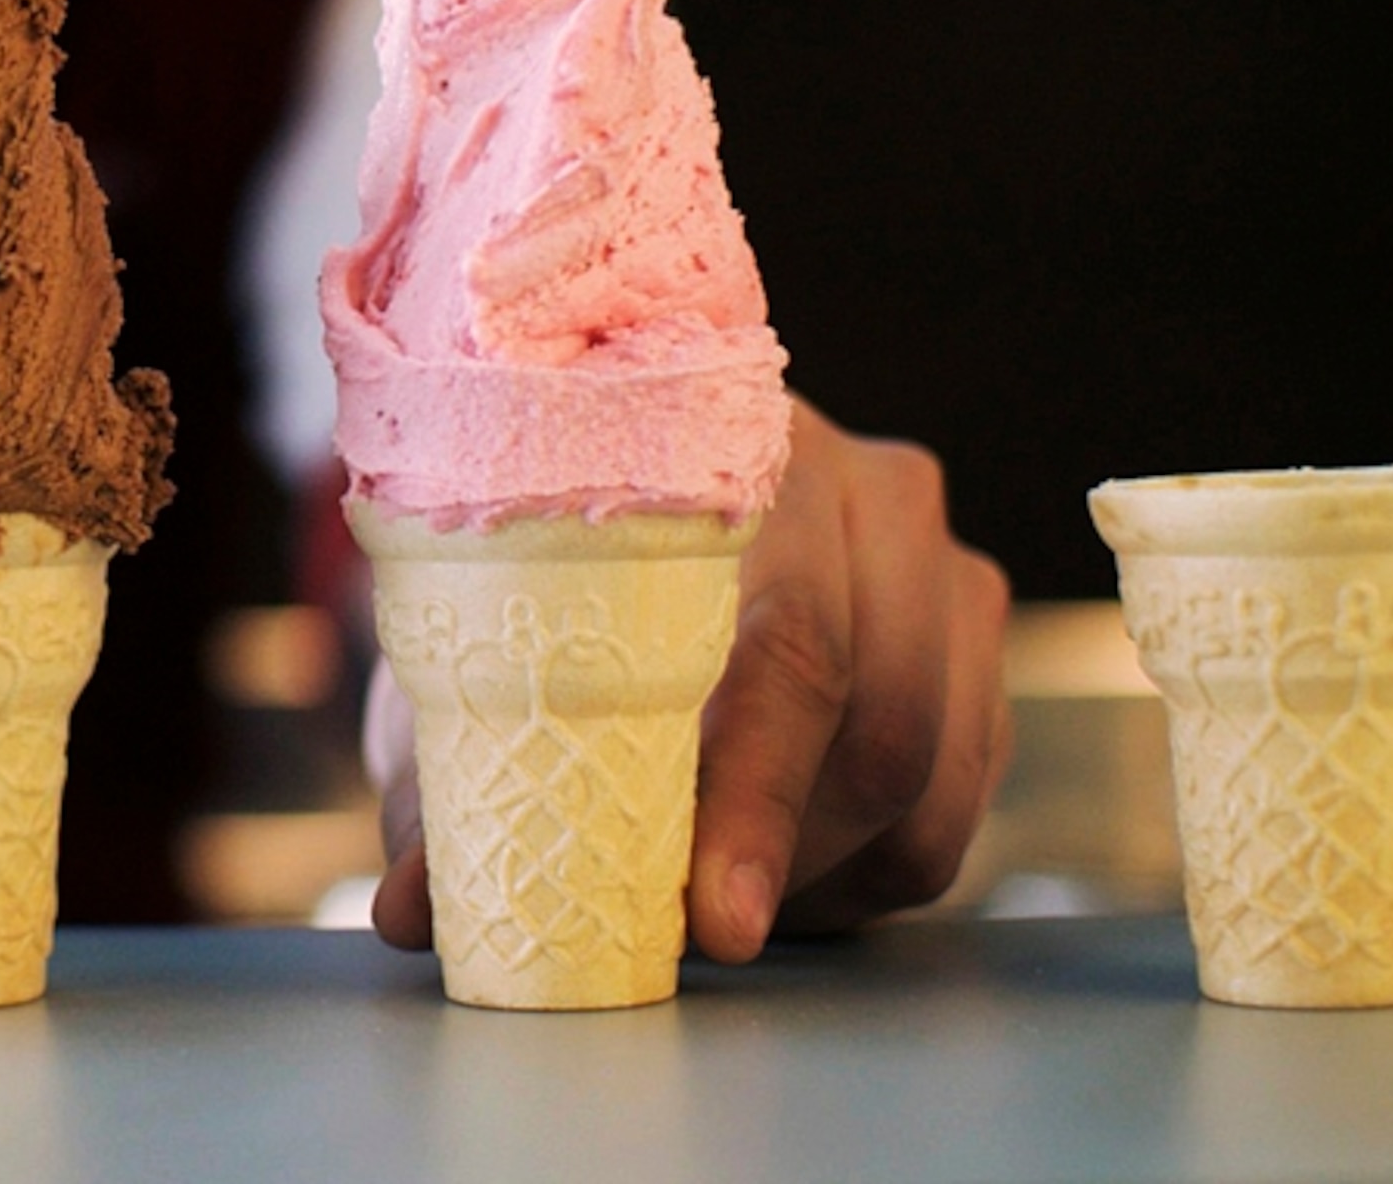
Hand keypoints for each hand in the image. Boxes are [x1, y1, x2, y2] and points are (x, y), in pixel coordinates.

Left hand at [368, 400, 1012, 962]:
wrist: (627, 486)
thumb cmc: (550, 573)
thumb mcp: (490, 652)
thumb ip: (458, 780)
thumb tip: (418, 913)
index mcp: (741, 463)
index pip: (788, 646)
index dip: (755, 799)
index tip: (716, 920)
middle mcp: (867, 492)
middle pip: (883, 721)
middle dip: (789, 856)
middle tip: (698, 929)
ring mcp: (939, 558)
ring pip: (930, 770)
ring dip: (830, 869)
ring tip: (725, 894)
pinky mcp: (973, 631)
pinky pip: (961, 790)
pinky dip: (874, 860)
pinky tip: (785, 864)